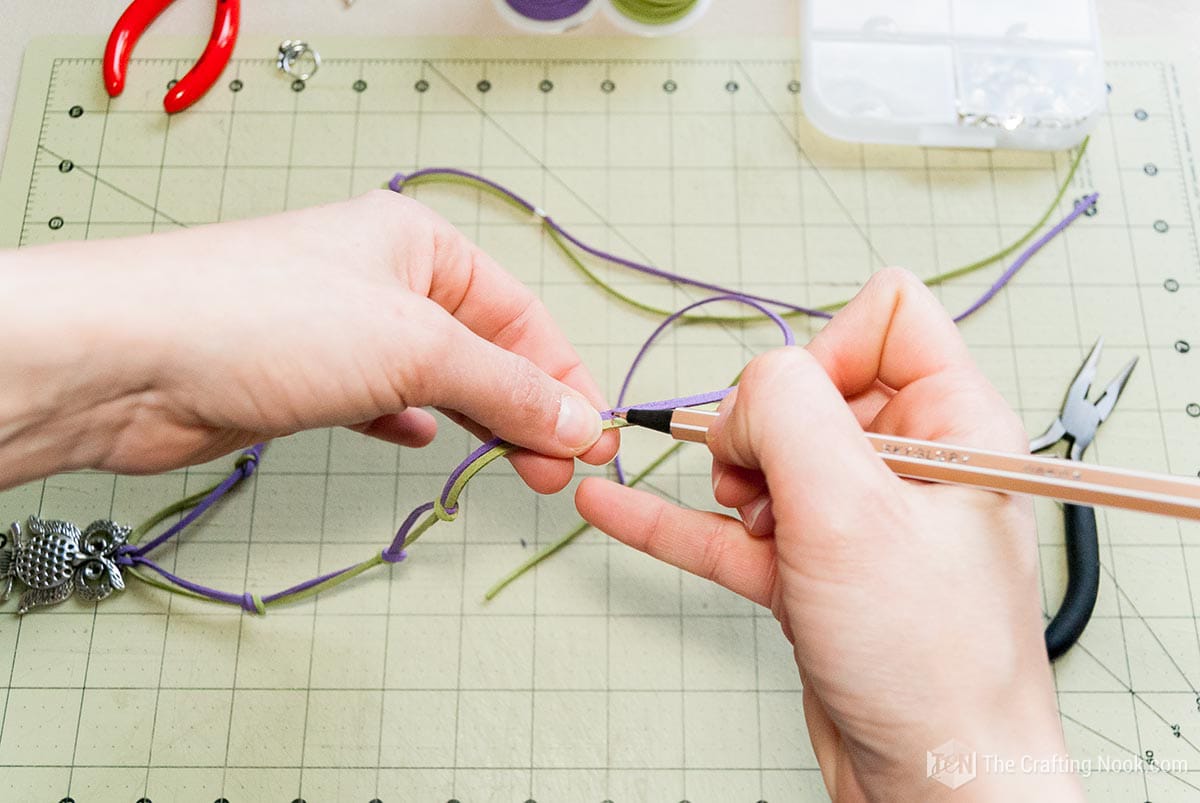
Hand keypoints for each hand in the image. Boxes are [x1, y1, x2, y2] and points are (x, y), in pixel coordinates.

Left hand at [0, 190, 615, 490]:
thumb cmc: (266, 320)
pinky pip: (383, 400)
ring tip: (516, 470)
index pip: (520, 315)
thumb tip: (579, 420)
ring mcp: (344, 330)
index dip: (562, 377)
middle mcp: (384, 280)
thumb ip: (505, 388)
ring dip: (478, 424)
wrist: (131, 361)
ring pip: (437, 380)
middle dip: (526, 409)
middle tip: (559, 471)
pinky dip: (412, 423)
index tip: (592, 437)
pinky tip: (424, 442)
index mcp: (420, 244)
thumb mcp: (416, 348)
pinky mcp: (307, 379)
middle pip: (484, 350)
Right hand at [576, 269, 1081, 800]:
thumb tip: (745, 390)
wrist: (933, 781)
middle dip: (763, 428)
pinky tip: (613, 505)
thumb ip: (788, 413)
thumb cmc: (935, 664)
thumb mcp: (853, 511)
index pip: (884, 316)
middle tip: (761, 481)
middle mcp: (908, 462)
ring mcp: (857, 518)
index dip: (821, 351)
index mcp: (953, 421)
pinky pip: (730, 528)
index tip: (795, 411)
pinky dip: (675, 519)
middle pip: (806, 387)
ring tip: (746, 523)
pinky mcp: (815, 570)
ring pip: (764, 456)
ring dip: (732, 482)